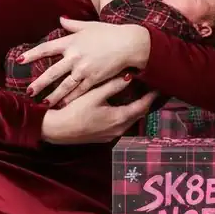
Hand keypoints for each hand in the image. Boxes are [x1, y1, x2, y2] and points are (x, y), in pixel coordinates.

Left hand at [21, 21, 148, 106]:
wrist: (129, 43)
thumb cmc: (111, 33)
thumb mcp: (90, 25)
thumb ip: (73, 24)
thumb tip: (60, 19)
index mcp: (71, 42)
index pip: (46, 48)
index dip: (32, 54)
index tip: (19, 60)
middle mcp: (74, 56)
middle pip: (52, 72)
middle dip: (39, 83)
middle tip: (29, 92)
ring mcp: (83, 69)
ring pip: (64, 86)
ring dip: (53, 95)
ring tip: (43, 103)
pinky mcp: (94, 79)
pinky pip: (79, 91)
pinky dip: (71, 99)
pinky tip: (63, 105)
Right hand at [41, 77, 155, 144]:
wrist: (55, 130)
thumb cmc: (73, 111)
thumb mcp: (94, 95)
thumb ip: (113, 85)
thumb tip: (130, 76)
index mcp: (119, 118)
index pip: (143, 106)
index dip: (151, 96)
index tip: (158, 87)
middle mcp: (119, 129)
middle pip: (138, 114)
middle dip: (145, 102)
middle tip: (150, 89)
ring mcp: (111, 135)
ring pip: (129, 120)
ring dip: (134, 109)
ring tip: (137, 96)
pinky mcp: (103, 137)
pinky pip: (120, 124)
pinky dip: (124, 115)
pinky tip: (120, 107)